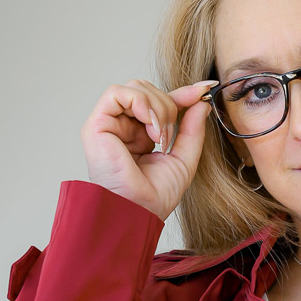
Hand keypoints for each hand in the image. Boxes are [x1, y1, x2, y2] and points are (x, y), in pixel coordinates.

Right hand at [80, 76, 220, 221]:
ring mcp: (109, 124)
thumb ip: (192, 129)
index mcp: (140, 134)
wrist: (139, 212)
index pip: (160, 102)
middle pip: (148, 90)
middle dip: (168, 106)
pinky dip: (141, 103)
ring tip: (160, 137)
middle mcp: (122, 126)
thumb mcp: (184, 158)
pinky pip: (117, 93)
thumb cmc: (155, 196)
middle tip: (169, 137)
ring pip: (136, 88)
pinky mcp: (96, 124)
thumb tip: (201, 101)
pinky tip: (150, 128)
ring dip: (157, 108)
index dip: (183, 93)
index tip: (205, 89)